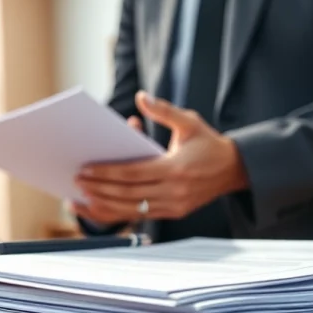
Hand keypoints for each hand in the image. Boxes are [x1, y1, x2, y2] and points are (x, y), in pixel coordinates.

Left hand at [73, 91, 248, 223]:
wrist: (235, 169)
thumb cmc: (208, 143)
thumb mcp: (190, 122)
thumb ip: (164, 111)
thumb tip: (141, 97)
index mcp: (176, 168)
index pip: (134, 173)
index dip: (107, 173)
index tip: (86, 169)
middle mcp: (174, 191)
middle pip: (128, 193)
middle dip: (100, 188)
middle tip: (77, 181)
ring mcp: (174, 206)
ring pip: (132, 209)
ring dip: (104, 204)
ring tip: (81, 197)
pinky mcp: (174, 213)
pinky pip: (140, 216)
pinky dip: (117, 213)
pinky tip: (99, 208)